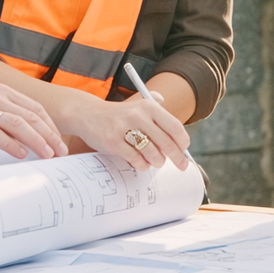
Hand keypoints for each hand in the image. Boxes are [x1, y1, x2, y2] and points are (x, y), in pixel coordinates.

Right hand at [0, 82, 65, 158]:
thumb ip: (0, 109)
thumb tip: (18, 127)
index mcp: (0, 91)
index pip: (34, 107)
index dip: (50, 124)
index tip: (59, 139)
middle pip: (31, 116)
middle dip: (50, 135)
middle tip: (61, 151)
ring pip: (18, 124)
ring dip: (37, 140)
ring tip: (48, 154)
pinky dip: (12, 144)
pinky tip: (21, 154)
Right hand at [63, 93, 191, 171]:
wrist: (88, 114)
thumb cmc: (119, 116)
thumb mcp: (139, 107)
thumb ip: (160, 117)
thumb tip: (181, 140)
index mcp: (149, 106)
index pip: (175, 126)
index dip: (183, 143)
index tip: (185, 151)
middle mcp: (138, 115)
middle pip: (166, 142)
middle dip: (177, 157)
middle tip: (181, 165)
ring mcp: (124, 128)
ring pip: (152, 152)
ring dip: (157, 161)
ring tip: (156, 162)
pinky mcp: (113, 141)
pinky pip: (135, 159)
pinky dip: (142, 164)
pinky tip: (142, 163)